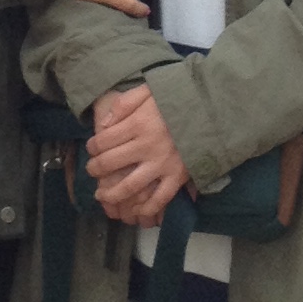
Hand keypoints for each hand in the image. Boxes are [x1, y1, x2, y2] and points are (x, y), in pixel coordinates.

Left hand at [83, 84, 190, 225]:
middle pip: (111, 163)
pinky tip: (135, 211)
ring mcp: (162, 164)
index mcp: (138, 124)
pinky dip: (146, 208)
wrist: (211, 110)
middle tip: (91, 170)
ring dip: (111, 193)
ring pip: (129, 186)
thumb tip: (104, 124)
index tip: (91, 148)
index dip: (92, 146)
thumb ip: (124, 103)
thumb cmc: (177, 99)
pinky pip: (159, 198)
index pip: (103, 140)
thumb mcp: (149, 90)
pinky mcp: (177, 177)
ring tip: (101, 195)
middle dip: (95, 169)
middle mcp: (147, 146)